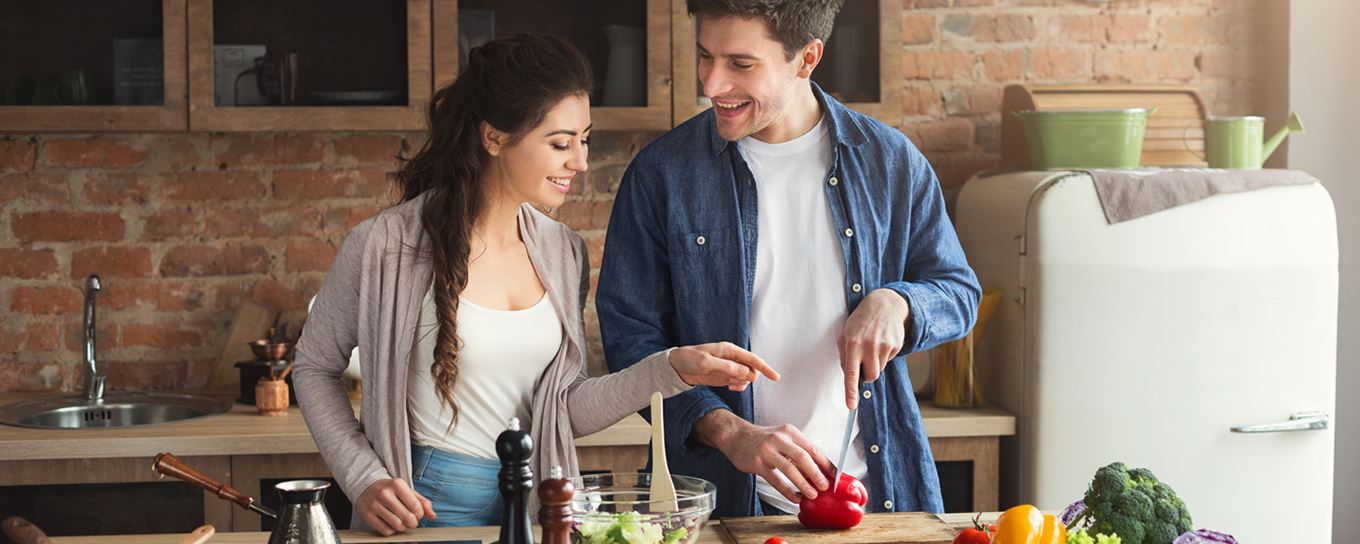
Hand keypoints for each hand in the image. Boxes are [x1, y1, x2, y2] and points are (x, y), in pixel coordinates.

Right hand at [355, 478, 434, 535]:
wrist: (366, 487)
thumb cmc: (391, 490)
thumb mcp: (407, 490)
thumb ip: (422, 502)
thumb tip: (432, 515)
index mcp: (397, 484)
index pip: (416, 506)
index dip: (420, 514)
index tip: (417, 514)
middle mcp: (385, 493)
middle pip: (407, 517)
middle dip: (413, 523)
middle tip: (412, 521)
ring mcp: (374, 505)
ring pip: (397, 525)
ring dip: (403, 528)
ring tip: (402, 523)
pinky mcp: (367, 516)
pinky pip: (385, 531)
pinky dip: (392, 531)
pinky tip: (391, 524)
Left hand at [668, 342, 779, 390]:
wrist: (676, 367)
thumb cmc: (689, 359)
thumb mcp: (706, 363)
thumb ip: (726, 367)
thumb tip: (745, 372)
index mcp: (729, 350)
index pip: (752, 359)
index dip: (765, 368)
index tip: (775, 377)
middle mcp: (732, 358)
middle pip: (752, 369)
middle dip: (748, 377)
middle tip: (734, 381)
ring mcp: (729, 368)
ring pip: (746, 377)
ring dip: (742, 383)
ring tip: (728, 384)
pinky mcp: (725, 376)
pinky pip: (739, 383)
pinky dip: (738, 387)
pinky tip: (729, 387)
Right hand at [696, 410, 830, 503]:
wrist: (736, 436)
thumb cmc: (763, 439)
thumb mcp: (783, 438)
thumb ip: (798, 451)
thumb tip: (819, 470)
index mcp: (790, 432)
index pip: (813, 448)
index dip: (825, 463)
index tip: (834, 476)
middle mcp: (779, 438)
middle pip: (803, 457)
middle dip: (816, 474)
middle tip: (825, 487)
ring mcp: (767, 451)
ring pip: (789, 469)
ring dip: (803, 484)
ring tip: (812, 495)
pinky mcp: (757, 463)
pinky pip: (775, 480)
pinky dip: (787, 491)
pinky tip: (794, 498)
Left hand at [839, 289, 909, 408]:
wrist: (884, 304)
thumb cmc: (861, 321)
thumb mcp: (845, 334)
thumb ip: (845, 356)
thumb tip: (850, 376)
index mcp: (853, 344)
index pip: (851, 373)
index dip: (850, 391)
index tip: (851, 406)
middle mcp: (869, 346)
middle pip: (871, 376)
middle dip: (868, 374)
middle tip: (865, 360)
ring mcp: (884, 345)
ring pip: (880, 369)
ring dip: (876, 362)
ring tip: (873, 345)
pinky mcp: (895, 345)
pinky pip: (889, 360)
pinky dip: (884, 355)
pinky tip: (882, 341)